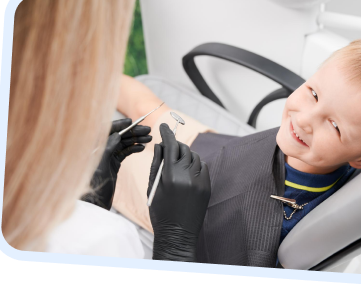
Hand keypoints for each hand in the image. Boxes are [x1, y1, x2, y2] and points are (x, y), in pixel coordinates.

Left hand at [82, 118, 151, 209]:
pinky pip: (125, 152)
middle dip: (133, 132)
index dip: (120, 124)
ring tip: (149, 138)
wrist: (94, 205)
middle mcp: (100, 150)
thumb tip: (117, 135)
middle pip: (118, 136)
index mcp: (94, 148)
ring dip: (136, 140)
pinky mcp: (113, 163)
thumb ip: (107, 149)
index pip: (107, 130)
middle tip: (148, 130)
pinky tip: (142, 148)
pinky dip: (134, 149)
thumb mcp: (100, 167)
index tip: (132, 121)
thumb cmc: (93, 188)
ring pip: (123, 143)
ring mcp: (107, 156)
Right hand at [147, 123, 210, 261]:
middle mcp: (187, 176)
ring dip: (186, 154)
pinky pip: (203, 166)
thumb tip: (159, 145)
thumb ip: (157, 163)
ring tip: (177, 161)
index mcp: (170, 176)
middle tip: (169, 146)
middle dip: (176, 145)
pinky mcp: (207, 186)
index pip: (170, 146)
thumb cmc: (160, 211)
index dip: (167, 133)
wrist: (177, 233)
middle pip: (183, 149)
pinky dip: (195, 164)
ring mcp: (200, 181)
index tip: (163, 126)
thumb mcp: (153, 186)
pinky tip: (187, 170)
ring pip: (195, 156)